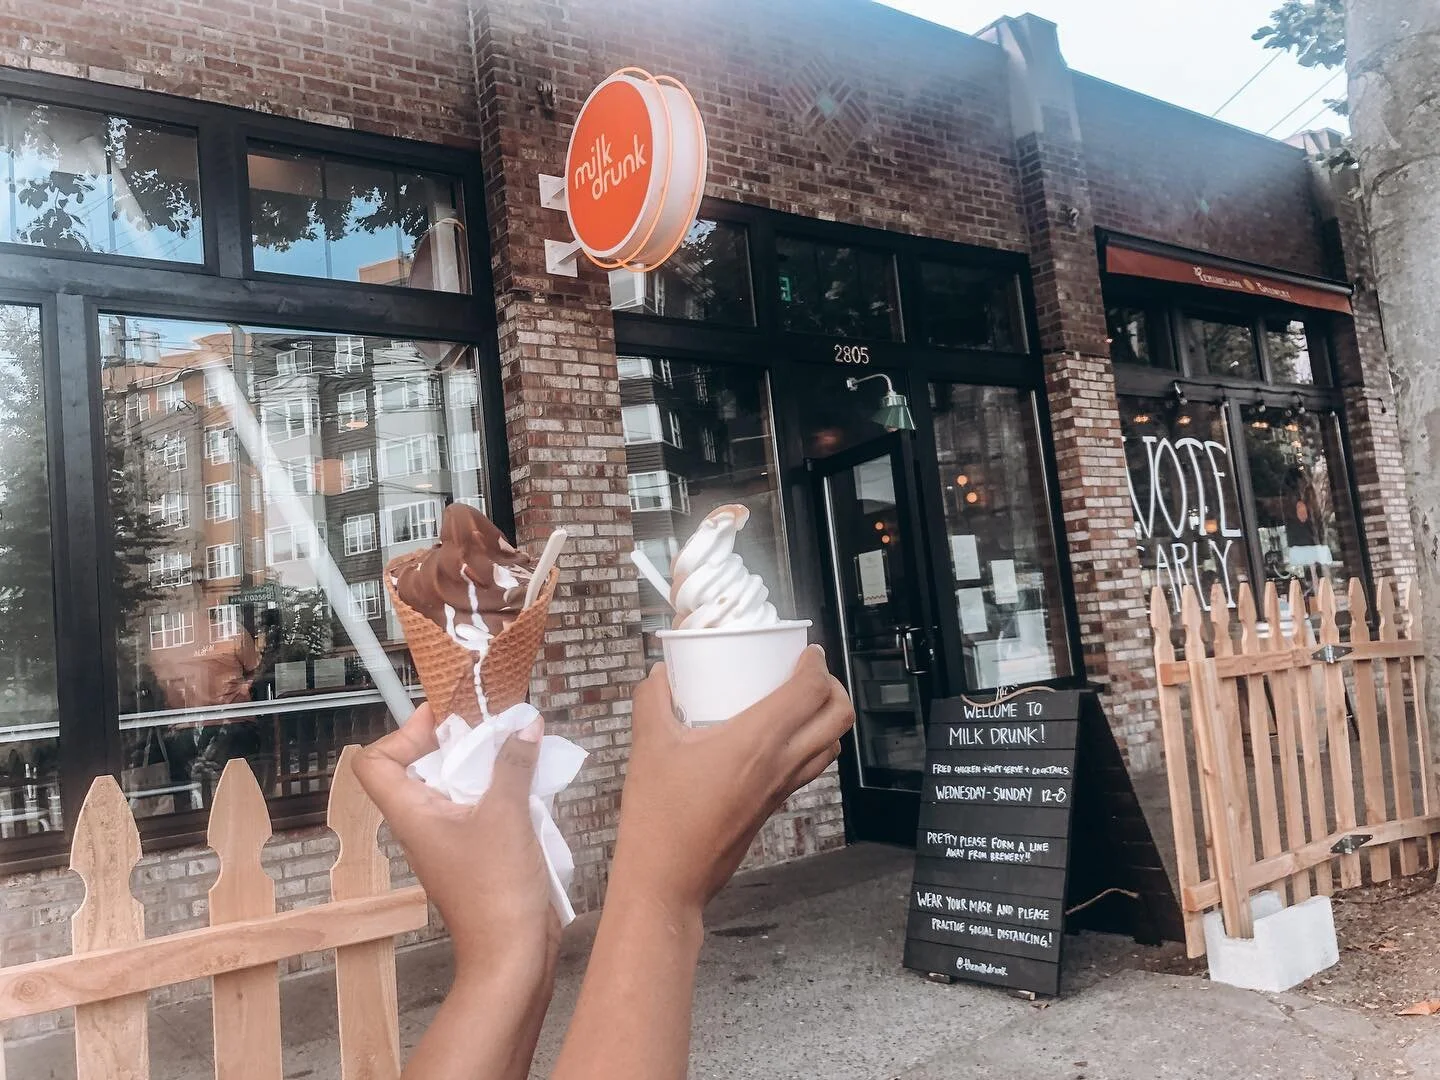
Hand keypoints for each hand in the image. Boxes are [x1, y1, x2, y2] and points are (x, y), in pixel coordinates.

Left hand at [353, 703, 558, 981]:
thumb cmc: (495, 892)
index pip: (376, 763)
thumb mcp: (507, 815)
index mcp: (412, 814)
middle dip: (457, 741)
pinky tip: (530, 785)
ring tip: (516, 751)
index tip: (445, 719)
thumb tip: (524, 725)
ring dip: (485, 765)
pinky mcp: (476, 851)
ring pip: (455, 785)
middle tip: (492, 727)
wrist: (511, 954)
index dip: (402, 734)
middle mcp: (423, 824)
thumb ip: (513, 764)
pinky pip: (480, 806)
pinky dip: (502, 789)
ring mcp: (450, 839)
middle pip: (421, 767)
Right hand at [610, 646, 853, 914]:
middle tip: (810, 673)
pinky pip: (811, 768)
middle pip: (839, 718)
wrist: (668, 879)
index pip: (811, 691)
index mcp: (757, 741)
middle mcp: (781, 763)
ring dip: (827, 718)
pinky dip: (812, 745)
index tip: (805, 651)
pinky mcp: (774, 806)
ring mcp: (782, 789)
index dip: (816, 664)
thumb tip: (660, 674)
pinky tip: (778, 739)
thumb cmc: (659, 814)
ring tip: (800, 702)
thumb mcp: (648, 745)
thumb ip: (653, 700)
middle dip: (834, 687)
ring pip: (832, 746)